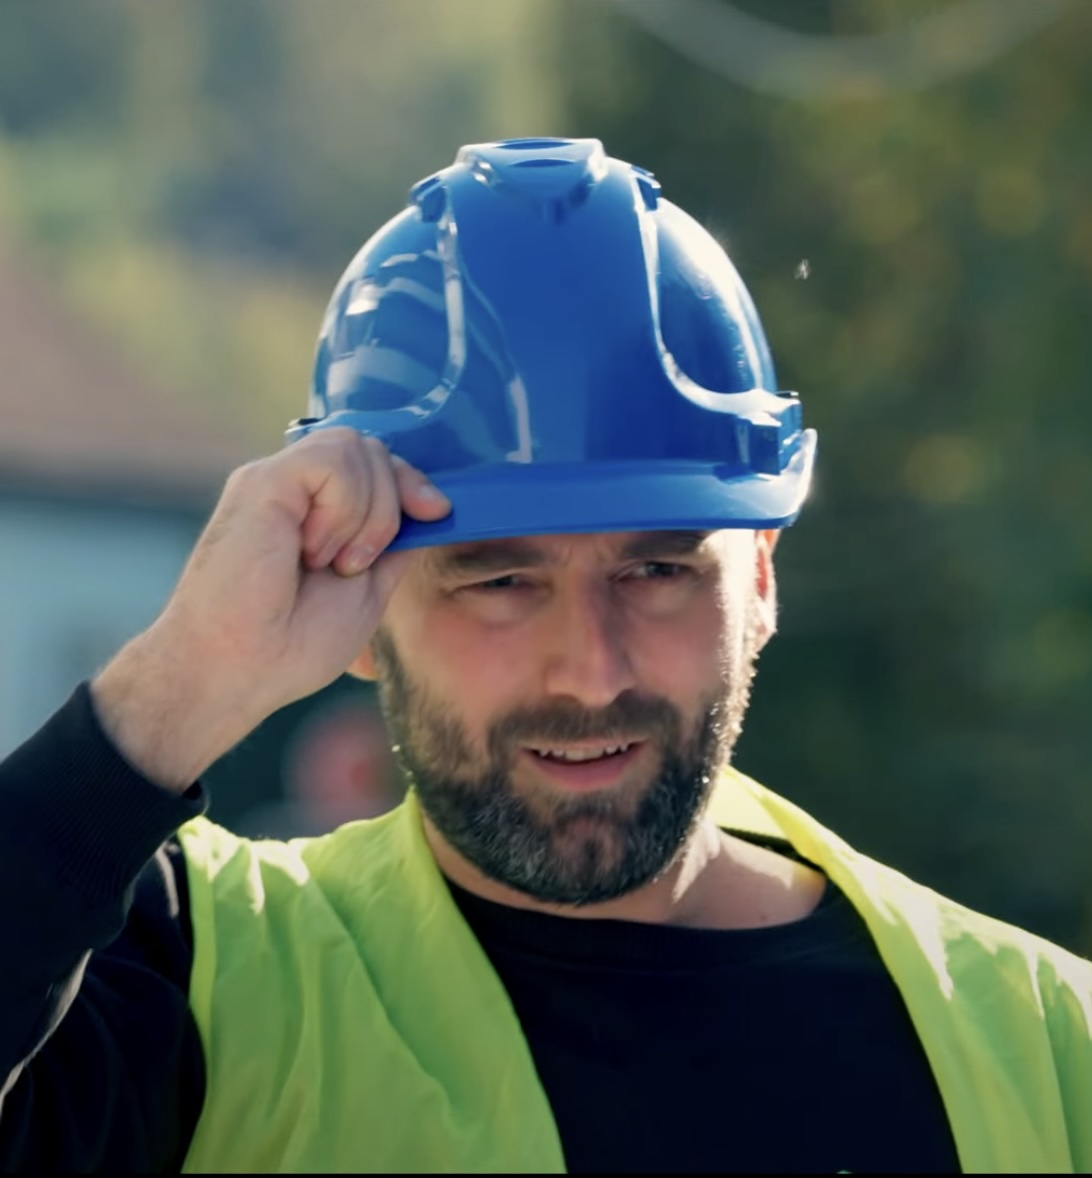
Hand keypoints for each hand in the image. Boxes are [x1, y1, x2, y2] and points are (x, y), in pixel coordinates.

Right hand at [91, 429, 449, 790]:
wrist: (239, 669)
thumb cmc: (292, 644)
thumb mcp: (368, 588)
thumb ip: (393, 544)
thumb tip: (430, 506)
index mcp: (317, 512)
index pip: (376, 464)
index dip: (412, 481)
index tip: (437, 512)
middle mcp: (295, 489)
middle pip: (373, 448)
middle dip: (394, 499)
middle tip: (356, 564)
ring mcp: (277, 481)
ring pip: (357, 447)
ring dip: (368, 512)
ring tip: (332, 562)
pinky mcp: (263, 481)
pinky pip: (332, 459)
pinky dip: (343, 507)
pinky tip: (313, 550)